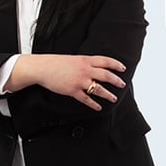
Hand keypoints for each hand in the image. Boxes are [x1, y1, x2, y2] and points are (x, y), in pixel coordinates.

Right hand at [9, 54, 127, 111]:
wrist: (43, 68)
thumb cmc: (57, 63)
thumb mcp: (74, 59)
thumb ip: (86, 63)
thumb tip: (95, 67)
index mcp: (86, 60)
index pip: (106, 61)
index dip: (116, 65)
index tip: (123, 68)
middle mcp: (85, 70)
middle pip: (106, 75)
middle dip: (116, 81)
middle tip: (122, 84)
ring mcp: (80, 81)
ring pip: (99, 89)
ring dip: (108, 95)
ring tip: (113, 98)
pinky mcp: (73, 91)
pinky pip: (87, 99)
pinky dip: (94, 104)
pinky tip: (98, 107)